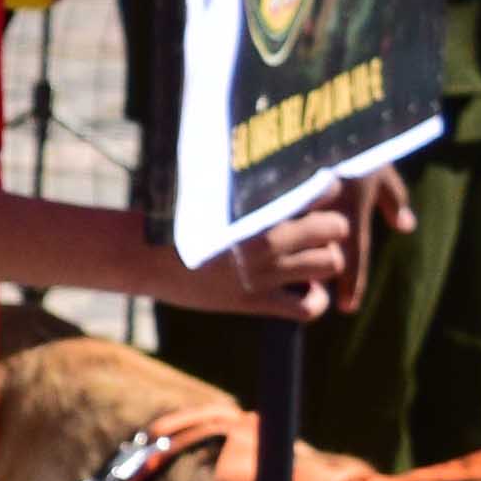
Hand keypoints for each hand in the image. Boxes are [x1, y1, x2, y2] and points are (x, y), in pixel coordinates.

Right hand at [166, 180, 370, 320]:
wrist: (145, 255)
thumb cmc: (181, 217)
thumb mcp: (220, 194)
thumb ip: (257, 187)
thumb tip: (289, 173)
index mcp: (259, 206)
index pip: (320, 191)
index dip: (326, 194)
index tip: (319, 198)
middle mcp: (266, 238)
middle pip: (335, 228)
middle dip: (332, 229)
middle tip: (318, 232)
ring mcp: (263, 272)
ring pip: (329, 264)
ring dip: (325, 261)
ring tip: (310, 260)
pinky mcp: (254, 301)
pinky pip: (308, 307)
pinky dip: (315, 300)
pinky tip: (305, 291)